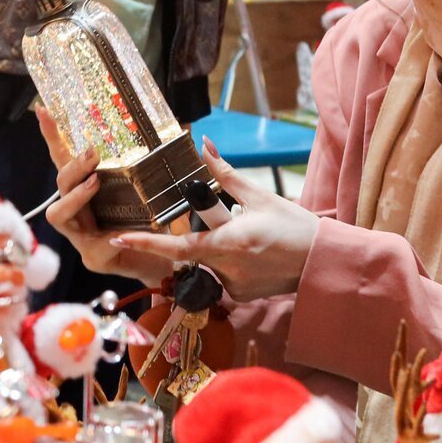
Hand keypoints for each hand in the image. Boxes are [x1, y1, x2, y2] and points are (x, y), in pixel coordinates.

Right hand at [37, 110, 177, 284]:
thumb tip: (182, 127)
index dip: (53, 137)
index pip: (66, 161)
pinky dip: (107, 236)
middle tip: (92, 153)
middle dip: (73, 166)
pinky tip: (120, 235)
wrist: (169, 263)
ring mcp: (82, 238)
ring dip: (75, 197)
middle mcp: (80, 213)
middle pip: (59, 185)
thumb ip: (162, 164)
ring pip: (58, 214)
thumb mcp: (160, 190)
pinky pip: (94, 244)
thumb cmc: (159, 224)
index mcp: (90, 192)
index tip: (43, 110)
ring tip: (94, 184)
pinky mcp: (95, 259)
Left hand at [108, 140, 319, 300]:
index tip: (119, 238)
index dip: (145, 243)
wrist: (322, 262)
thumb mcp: (260, 195)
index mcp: (229, 243)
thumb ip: (225, 174)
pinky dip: (232, 261)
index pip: (177, 246)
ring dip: (221, 246)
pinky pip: (223, 275)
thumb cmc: (294, 226)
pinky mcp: (241, 296)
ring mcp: (233, 287)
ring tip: (256, 238)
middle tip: (239, 220)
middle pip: (197, 247)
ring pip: (210, 260)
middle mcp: (227, 270)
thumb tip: (204, 145)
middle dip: (209, 230)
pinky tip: (258, 255)